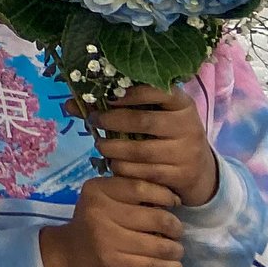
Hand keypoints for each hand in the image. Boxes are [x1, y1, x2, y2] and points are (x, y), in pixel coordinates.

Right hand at [40, 175, 184, 266]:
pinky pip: (152, 265)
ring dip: (175, 249)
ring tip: (176, 250)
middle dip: (175, 227)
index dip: (165, 195)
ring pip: (158, 245)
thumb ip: (130, 194)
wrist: (70, 255)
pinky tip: (174, 266)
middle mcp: (98, 211)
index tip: (174, 203)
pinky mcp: (112, 262)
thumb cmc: (96, 224)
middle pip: (156, 217)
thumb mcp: (104, 201)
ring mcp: (105, 238)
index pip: (140, 187)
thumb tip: (171, 198)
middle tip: (176, 231)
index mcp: (97, 190)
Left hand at [85, 85, 219, 208]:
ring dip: (112, 149)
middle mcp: (188, 125)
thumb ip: (116, 107)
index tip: (106, 96)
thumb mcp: (150, 115)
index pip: (158, 91)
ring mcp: (187, 152)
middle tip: (93, 120)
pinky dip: (123, 168)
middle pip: (143, 122)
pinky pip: (144, 172)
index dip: (130, 93)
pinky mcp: (181, 175)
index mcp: (181, 103)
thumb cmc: (164, 133)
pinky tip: (114, 164)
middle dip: (111, 121)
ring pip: (141, 151)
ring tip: (100, 145)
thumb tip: (70, 104)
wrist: (197, 169)